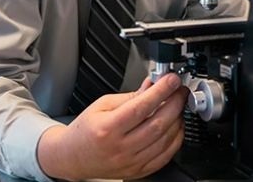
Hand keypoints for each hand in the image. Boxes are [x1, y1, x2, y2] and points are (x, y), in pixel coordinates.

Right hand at [37, 73, 187, 180]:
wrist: (73, 157)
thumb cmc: (85, 130)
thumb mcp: (101, 105)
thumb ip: (129, 96)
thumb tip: (152, 86)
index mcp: (108, 128)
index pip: (141, 107)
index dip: (161, 91)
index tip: (171, 80)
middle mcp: (120, 148)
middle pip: (157, 124)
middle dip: (174, 103)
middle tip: (179, 90)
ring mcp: (131, 162)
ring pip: (165, 140)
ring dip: (177, 120)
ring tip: (177, 106)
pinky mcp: (138, 171)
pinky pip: (165, 156)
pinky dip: (175, 139)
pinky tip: (175, 126)